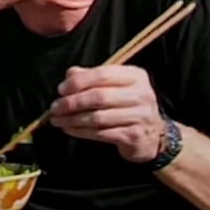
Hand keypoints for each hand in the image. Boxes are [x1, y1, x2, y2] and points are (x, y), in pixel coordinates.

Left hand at [49, 65, 165, 162]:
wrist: (153, 136)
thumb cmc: (127, 106)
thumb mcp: (115, 87)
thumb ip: (92, 78)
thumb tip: (69, 75)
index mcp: (135, 76)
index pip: (102, 74)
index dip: (78, 81)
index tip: (61, 89)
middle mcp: (141, 94)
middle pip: (98, 96)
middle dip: (72, 102)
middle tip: (55, 108)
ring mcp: (140, 116)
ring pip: (98, 117)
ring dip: (73, 119)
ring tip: (57, 120)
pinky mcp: (134, 136)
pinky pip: (101, 133)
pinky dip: (81, 131)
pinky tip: (69, 129)